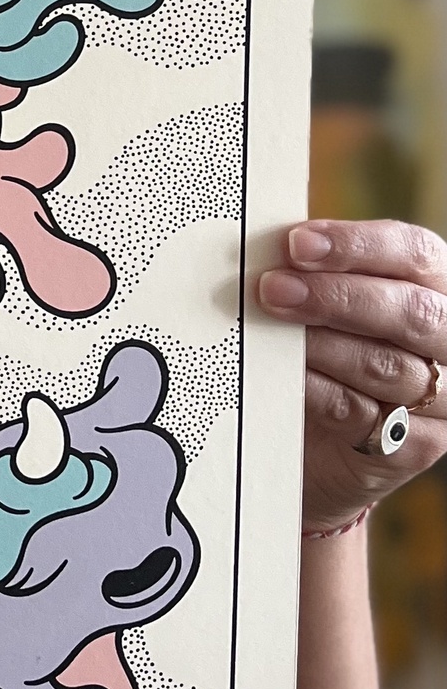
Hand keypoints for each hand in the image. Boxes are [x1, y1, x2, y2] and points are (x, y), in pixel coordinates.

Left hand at [259, 220, 446, 532]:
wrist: (325, 440)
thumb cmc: (328, 353)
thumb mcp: (329, 309)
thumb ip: (312, 277)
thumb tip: (259, 249)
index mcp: (436, 288)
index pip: (414, 253)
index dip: (357, 244)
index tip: (297, 242)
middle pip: (410, 312)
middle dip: (336, 297)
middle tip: (273, 288)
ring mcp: (442, 398)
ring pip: (386, 366)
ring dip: (322, 346)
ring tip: (268, 331)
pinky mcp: (415, 445)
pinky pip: (362, 414)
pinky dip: (317, 392)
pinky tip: (283, 377)